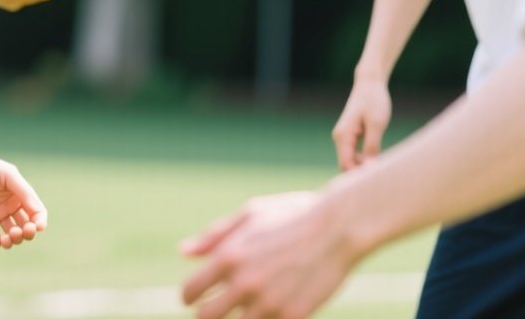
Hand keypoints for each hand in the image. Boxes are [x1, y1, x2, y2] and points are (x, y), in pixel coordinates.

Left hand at [0, 146, 47, 248]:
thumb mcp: (7, 175)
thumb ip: (24, 192)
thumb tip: (39, 213)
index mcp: (20, 193)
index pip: (37, 212)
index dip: (40, 222)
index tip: (36, 227)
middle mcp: (10, 205)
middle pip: (26, 226)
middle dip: (27, 234)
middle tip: (19, 232)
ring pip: (11, 234)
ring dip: (13, 240)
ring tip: (7, 239)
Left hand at [180, 191, 362, 318]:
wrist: (340, 228)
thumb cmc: (293, 216)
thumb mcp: (251, 215)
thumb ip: (215, 237)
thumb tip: (184, 252)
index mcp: (228, 257)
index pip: (191, 291)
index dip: (189, 297)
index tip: (194, 299)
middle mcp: (244, 283)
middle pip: (206, 318)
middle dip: (206, 316)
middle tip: (212, 312)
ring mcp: (269, 303)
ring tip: (243, 311)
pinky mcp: (293, 317)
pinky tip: (268, 312)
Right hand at [331, 78, 391, 169]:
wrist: (370, 84)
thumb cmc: (374, 101)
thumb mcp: (376, 124)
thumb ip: (371, 147)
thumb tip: (369, 168)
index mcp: (343, 136)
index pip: (346, 165)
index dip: (360, 176)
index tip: (379, 178)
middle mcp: (340, 138)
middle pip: (347, 166)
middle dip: (361, 173)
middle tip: (384, 175)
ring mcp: (345, 137)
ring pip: (351, 161)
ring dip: (365, 167)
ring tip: (385, 167)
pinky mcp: (352, 136)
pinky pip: (355, 154)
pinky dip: (365, 160)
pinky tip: (380, 158)